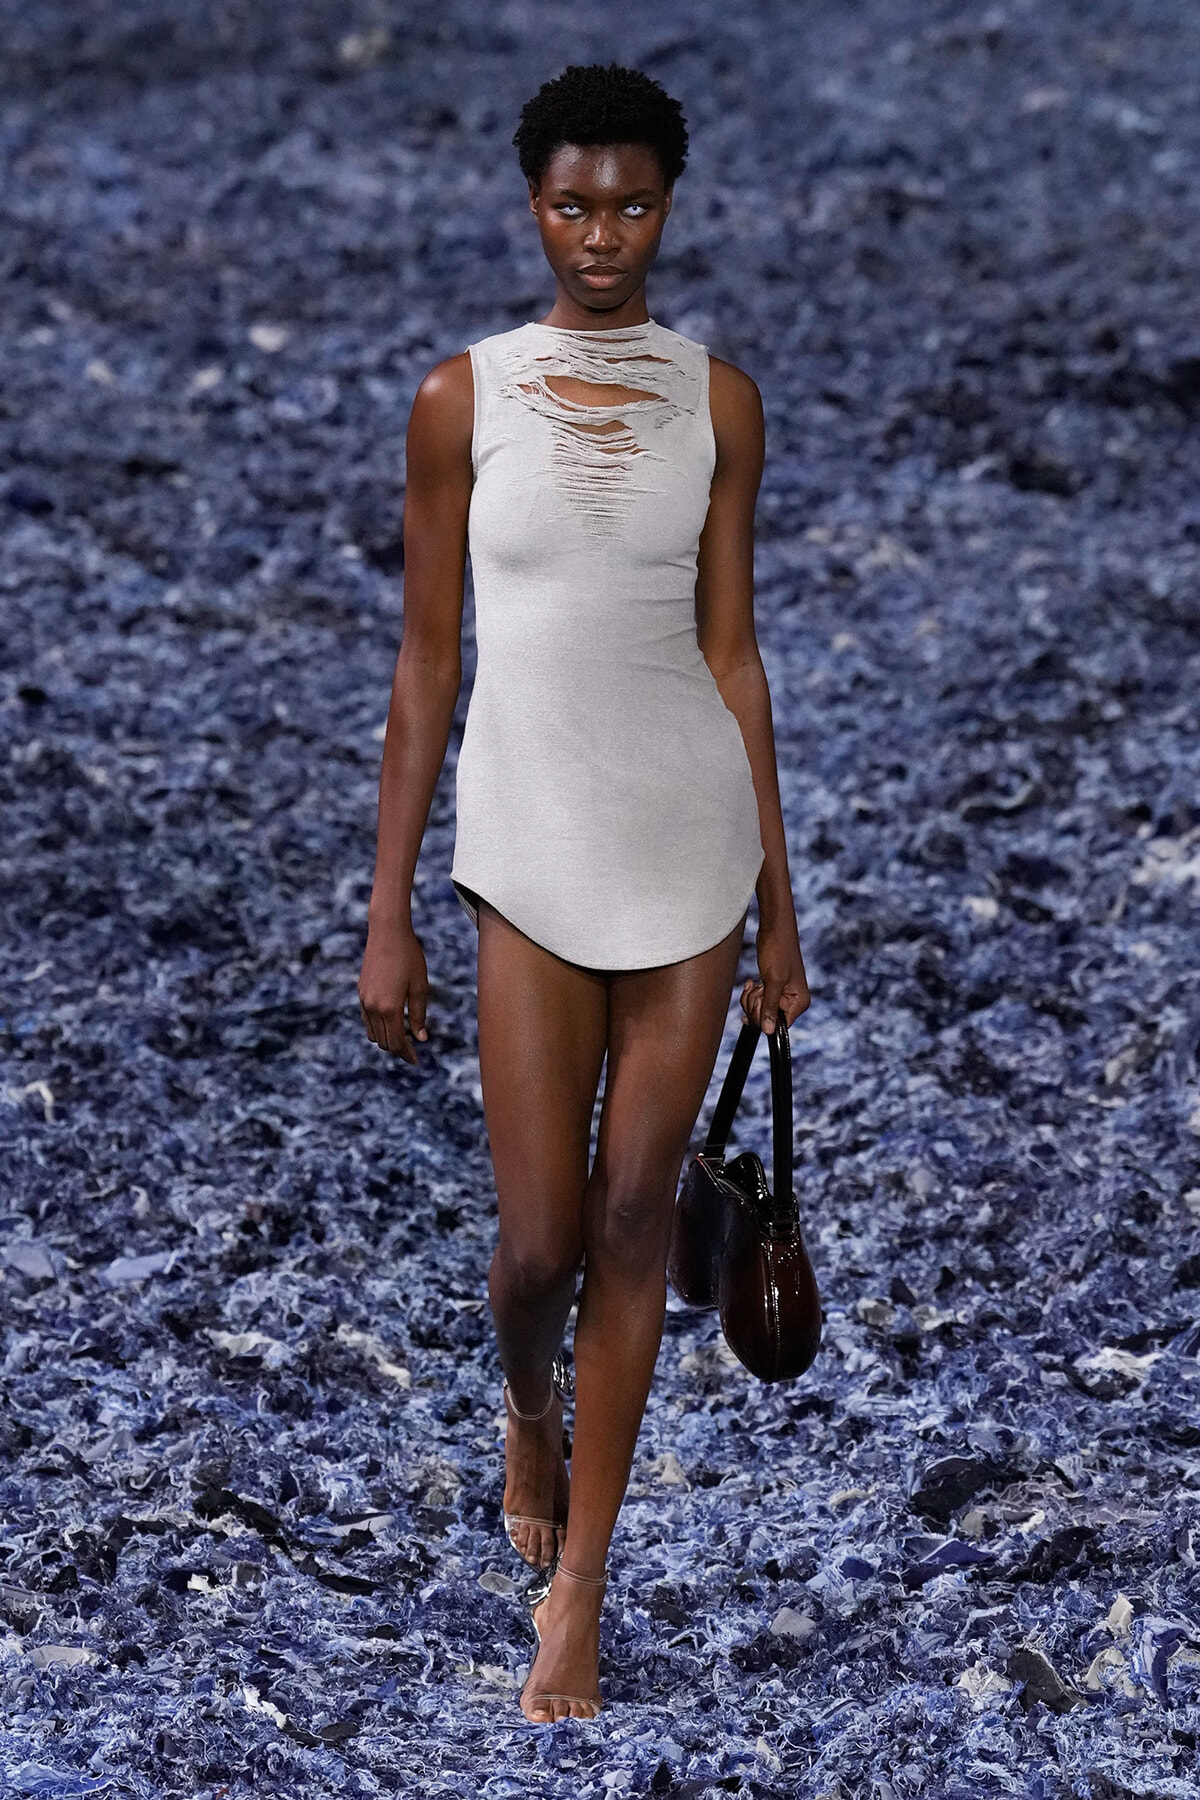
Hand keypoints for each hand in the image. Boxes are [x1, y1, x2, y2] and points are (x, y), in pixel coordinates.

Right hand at [358, 921, 428, 1064]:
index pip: (397, 1042)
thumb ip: (419, 1015)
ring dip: (387, 1039)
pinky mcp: (361, 993)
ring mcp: (364, 1000)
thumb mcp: (420, 986)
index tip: (417, 1061)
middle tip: (413, 1051)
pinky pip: (367, 1020)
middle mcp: (373, 1007)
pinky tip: (391, 1022)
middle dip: (398, 1049)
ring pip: (373, 1033)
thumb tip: (421, 1039)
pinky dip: (378, 1027)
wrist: (387, 932)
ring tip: (404, 1037)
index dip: (407, 1054)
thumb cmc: (409, 957)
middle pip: (384, 1042)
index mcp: (390, 1008)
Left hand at [741, 922, 810, 1033]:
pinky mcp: (771, 989)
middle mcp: (792, 1002)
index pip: (779, 1026)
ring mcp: (781, 996)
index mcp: (799, 1003)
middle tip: (759, 988)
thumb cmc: (778, 951)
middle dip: (756, 1006)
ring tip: (755, 983)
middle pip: (767, 1020)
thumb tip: (769, 1031)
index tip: (761, 999)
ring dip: (751, 999)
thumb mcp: (773, 981)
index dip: (764, 1017)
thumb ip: (770, 1007)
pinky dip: (751, 994)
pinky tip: (753, 982)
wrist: (774, 930)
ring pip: (759, 1011)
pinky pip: (757, 1002)